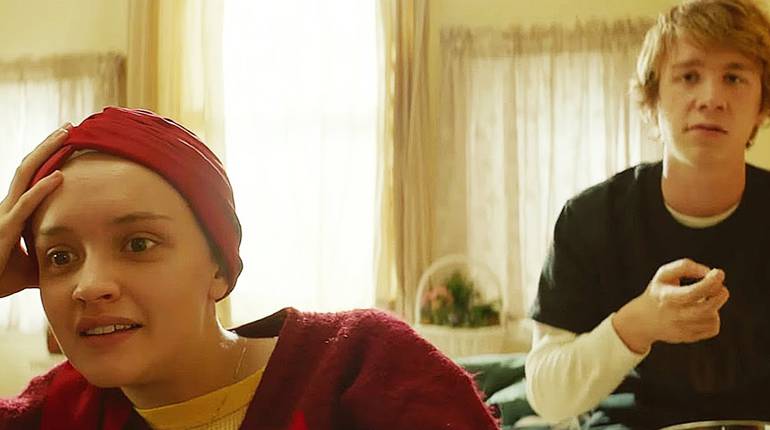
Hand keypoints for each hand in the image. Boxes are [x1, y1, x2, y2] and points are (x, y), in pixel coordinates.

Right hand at [0, 124, 70, 297]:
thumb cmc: (0, 279)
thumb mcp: (32, 264)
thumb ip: (49, 256)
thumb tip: (74, 260)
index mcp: (13, 211)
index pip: (31, 176)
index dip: (47, 158)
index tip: (67, 142)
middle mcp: (6, 207)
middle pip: (28, 167)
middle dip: (48, 145)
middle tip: (70, 127)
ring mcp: (3, 216)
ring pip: (24, 176)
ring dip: (45, 154)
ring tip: (65, 136)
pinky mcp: (3, 231)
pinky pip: (25, 206)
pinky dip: (42, 189)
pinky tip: (59, 176)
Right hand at [612, 258, 729, 353]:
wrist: (643, 320)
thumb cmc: (659, 292)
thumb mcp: (664, 274)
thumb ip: (685, 267)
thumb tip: (709, 272)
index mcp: (667, 297)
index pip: (693, 292)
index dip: (710, 282)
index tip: (719, 272)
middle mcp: (674, 315)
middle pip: (707, 308)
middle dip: (720, 294)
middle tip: (720, 286)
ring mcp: (682, 329)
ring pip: (712, 318)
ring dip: (714, 306)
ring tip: (702, 300)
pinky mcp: (689, 337)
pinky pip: (713, 328)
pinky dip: (713, 318)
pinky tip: (701, 312)